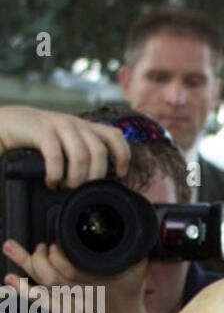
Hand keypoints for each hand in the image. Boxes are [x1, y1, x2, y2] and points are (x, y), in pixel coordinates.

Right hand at [0, 106, 128, 187]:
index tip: (120, 175)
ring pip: (81, 156)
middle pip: (99, 152)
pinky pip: (56, 155)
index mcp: (85, 128)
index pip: (115, 136)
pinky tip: (51, 181)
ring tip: (65, 187)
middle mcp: (75, 124)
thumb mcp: (64, 144)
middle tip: (81, 189)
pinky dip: (56, 174)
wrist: (6, 123)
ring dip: (76, 178)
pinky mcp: (41, 130)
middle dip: (94, 177)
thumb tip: (98, 183)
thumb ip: (81, 155)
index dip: (123, 155)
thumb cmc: (37, 139)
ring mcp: (59, 125)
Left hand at [3, 237, 150, 312]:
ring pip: (43, 284)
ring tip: (11, 247)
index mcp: (99, 282)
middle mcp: (82, 295)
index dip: (58, 252)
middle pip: (52, 274)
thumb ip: (135, 249)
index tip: (55, 243)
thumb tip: (135, 225)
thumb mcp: (138, 270)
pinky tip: (10, 279)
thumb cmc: (129, 298)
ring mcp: (70, 306)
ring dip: (26, 264)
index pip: (71, 266)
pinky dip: (23, 290)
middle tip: (41, 246)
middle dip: (40, 256)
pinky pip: (39, 301)